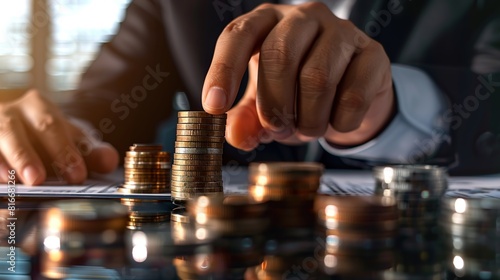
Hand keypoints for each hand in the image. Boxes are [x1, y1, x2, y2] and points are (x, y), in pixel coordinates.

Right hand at [0, 90, 118, 184]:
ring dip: (7, 160)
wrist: (16, 127)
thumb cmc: (48, 138)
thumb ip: (91, 151)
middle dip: (29, 156)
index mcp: (37, 106)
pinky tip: (0, 182)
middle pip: (16, 131)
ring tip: (18, 181)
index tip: (77, 175)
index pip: (51, 126)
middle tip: (40, 180)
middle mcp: (8, 113)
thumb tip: (109, 160)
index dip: (64, 151)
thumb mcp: (71, 140)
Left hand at [202, 3, 393, 149]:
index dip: (223, 70)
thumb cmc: (298, 92)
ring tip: (306, 129)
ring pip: (317, 79)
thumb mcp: (264, 104)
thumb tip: (237, 137)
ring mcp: (342, 32)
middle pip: (279, 56)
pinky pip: (353, 96)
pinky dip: (338, 123)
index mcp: (268, 21)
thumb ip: (245, 120)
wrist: (351, 93)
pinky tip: (336, 123)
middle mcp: (304, 17)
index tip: (214, 107)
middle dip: (273, 105)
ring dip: (307, 120)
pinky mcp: (373, 54)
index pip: (238, 35)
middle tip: (277, 129)